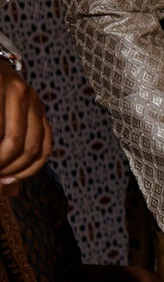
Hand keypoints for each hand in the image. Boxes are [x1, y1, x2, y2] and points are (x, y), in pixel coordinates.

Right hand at [0, 69, 52, 185]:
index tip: (7, 181)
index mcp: (35, 106)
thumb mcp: (2, 120)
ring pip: (10, 141)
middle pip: (26, 147)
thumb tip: (12, 192)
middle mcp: (28, 96)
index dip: (26, 171)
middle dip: (6, 168)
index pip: (42, 149)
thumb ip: (9, 151)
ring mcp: (10, 89)